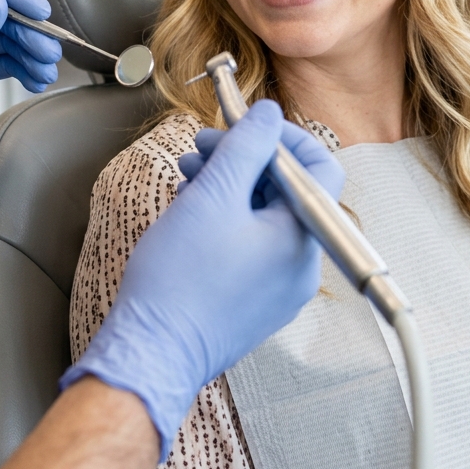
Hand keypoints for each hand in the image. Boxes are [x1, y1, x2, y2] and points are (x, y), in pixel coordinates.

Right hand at [60, 100, 344, 459]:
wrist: (150, 353)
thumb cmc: (179, 282)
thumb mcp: (214, 194)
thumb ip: (247, 145)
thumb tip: (268, 114)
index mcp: (302, 239)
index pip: (320, 169)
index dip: (284, 137)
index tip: (248, 125)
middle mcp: (301, 266)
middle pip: (287, 191)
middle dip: (245, 159)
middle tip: (204, 144)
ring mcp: (278, 287)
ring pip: (264, 216)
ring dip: (228, 184)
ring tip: (189, 172)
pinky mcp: (253, 299)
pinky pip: (251, 243)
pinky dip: (225, 216)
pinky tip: (190, 206)